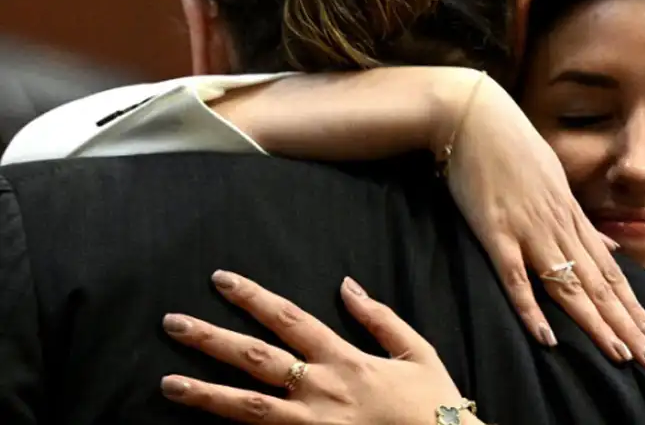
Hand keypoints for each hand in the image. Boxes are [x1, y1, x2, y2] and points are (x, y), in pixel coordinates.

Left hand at [160, 271, 482, 424]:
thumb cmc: (433, 404)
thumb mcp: (415, 351)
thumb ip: (379, 317)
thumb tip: (346, 284)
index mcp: (345, 359)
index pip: (289, 319)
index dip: (253, 297)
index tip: (221, 280)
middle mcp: (321, 389)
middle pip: (255, 359)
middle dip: (211, 339)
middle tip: (172, 323)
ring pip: (247, 408)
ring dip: (205, 393)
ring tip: (168, 383)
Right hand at [437, 74, 644, 369]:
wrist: (474, 116)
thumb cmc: (513, 147)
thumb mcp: (557, 179)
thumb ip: (582, 219)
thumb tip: (611, 247)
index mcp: (572, 216)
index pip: (610, 272)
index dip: (633, 307)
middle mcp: (558, 227)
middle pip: (598, 285)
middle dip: (627, 325)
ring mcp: (529, 230)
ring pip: (568, 285)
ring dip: (595, 323)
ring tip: (619, 355)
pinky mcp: (495, 232)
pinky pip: (514, 277)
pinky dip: (530, 308)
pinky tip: (545, 337)